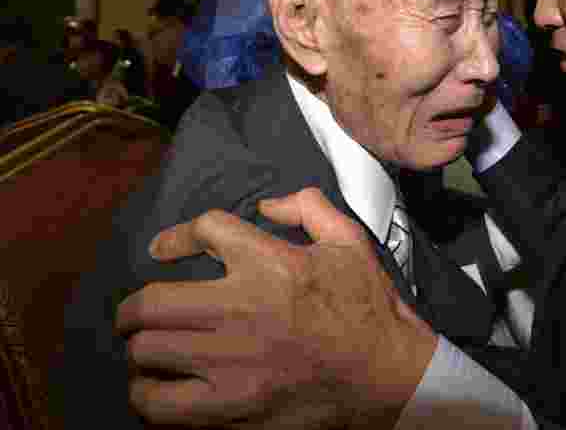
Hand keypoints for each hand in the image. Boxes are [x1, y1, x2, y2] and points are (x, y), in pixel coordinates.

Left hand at [116, 187, 437, 428]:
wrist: (388, 376)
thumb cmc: (369, 308)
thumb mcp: (350, 242)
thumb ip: (309, 208)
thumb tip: (267, 204)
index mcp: (270, 262)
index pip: (203, 231)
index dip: (174, 238)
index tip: (160, 250)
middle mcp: (240, 308)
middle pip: (151, 301)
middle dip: (133, 307)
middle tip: (135, 314)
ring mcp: (230, 361)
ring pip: (148, 350)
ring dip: (141, 347)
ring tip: (148, 349)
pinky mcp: (230, 406)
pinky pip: (160, 403)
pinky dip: (146, 395)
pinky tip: (154, 389)